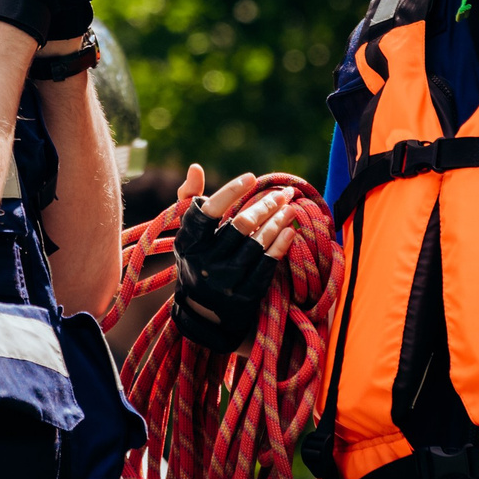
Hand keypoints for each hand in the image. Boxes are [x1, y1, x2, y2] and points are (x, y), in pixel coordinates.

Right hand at [165, 164, 298, 352]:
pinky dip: (280, 246)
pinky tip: (291, 230)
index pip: (208, 212)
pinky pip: (266, 266)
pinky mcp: (244, 296)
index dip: (230, 192)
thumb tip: (196, 167)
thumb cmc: (197, 258)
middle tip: (283, 192)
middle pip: (241, 226)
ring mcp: (225, 282)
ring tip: (290, 207)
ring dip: (277, 222)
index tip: (251, 177)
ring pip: (257, 244)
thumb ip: (189, 198)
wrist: (202, 310)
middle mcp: (204, 264)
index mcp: (188, 243)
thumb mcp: (188, 232)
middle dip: (265, 205)